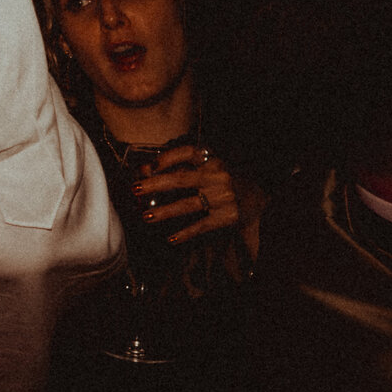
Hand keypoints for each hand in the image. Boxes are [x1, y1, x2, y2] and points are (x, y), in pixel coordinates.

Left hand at [134, 145, 251, 244]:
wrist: (256, 197)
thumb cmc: (221, 180)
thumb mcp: (206, 168)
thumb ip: (180, 168)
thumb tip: (146, 171)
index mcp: (212, 160)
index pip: (188, 152)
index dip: (167, 158)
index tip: (150, 166)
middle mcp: (218, 176)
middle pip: (182, 179)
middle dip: (155, 184)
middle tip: (135, 189)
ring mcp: (223, 197)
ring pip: (188, 205)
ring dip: (165, 211)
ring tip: (146, 216)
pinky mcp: (227, 216)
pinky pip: (202, 226)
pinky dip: (186, 233)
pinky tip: (171, 238)